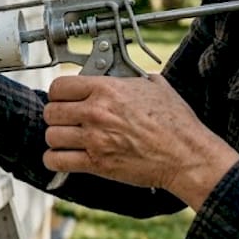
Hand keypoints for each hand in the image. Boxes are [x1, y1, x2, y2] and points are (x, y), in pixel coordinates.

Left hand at [42, 74, 238, 207]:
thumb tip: (122, 74)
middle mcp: (96, 112)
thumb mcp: (154, 86)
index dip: (59, 93)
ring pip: (51, 136)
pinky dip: (55, 160)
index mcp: (107, 89)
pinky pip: (57, 161)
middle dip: (56, 116)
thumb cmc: (176, 123)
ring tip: (67, 139)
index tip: (64, 98)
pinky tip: (63, 157)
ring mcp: (94, 139)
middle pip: (51, 111)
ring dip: (56, 138)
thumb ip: (130, 78)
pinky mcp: (96, 163)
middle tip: (65, 120)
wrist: (186, 156)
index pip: (59, 86)